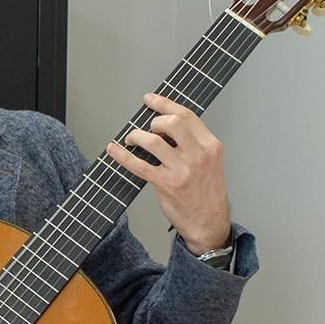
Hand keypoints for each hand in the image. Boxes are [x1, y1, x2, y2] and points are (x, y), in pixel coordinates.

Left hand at [103, 93, 230, 253]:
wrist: (210, 223)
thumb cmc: (207, 192)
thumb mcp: (210, 162)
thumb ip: (194, 142)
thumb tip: (165, 125)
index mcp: (210, 145)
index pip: (186, 115)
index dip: (165, 104)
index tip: (150, 99)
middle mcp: (198, 155)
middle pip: (170, 123)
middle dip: (152, 121)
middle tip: (146, 129)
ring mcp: (182, 170)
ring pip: (152, 141)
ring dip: (136, 137)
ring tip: (132, 140)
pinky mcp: (167, 184)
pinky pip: (139, 165)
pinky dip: (122, 156)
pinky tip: (114, 150)